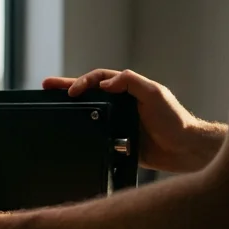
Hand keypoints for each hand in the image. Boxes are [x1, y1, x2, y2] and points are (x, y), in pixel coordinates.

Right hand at [43, 69, 211, 172]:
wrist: (183, 150)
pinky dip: (79, 132)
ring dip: (69, 108)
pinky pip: (93, 134)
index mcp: (127, 89)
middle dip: (66, 88)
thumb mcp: (154, 94)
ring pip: (88, 112)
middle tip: (45, 86)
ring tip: (49, 107)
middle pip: (88, 93)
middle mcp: (120, 103)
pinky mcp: (115, 140)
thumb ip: (131, 82)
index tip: (71, 92)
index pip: (98, 79)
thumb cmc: (174, 120)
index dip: (82, 82)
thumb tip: (104, 83)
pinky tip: (66, 133)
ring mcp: (116, 121)